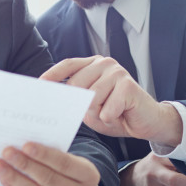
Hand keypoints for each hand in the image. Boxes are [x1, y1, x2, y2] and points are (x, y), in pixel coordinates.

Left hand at [0, 142, 99, 185]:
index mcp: (89, 176)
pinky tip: (4, 179)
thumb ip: (54, 156)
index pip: (64, 164)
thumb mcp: (72, 162)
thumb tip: (24, 148)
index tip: (25, 145)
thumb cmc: (69, 172)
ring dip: (14, 178)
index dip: (44, 155)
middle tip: (7, 152)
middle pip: (48, 179)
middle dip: (24, 165)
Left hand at [40, 56, 181, 145]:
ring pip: (92, 98)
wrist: (146, 122)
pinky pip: (107, 109)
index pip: (68, 64)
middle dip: (81, 105)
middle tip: (96, 113)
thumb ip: (76, 100)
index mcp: (93, 65)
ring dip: (99, 113)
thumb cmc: (116, 113)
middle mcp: (105, 63)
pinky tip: (120, 115)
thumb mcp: (90, 108)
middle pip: (77, 84)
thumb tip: (55, 100)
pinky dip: (110, 118)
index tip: (39, 85)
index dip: (52, 74)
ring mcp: (118, 72)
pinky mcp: (129, 85)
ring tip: (110, 113)